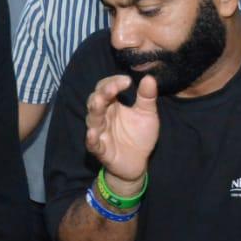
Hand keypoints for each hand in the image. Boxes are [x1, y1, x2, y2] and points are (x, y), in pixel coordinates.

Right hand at [84, 73, 159, 190]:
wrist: (138, 163)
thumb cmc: (139, 135)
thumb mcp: (147, 114)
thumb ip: (147, 97)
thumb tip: (150, 77)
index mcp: (112, 105)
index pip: (105, 88)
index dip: (113, 82)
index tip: (127, 80)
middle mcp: (103, 117)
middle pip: (96, 100)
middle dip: (103, 93)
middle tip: (113, 87)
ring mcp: (100, 133)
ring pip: (92, 119)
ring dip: (95, 110)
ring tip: (100, 102)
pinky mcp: (100, 150)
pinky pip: (93, 143)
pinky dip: (91, 138)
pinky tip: (93, 133)